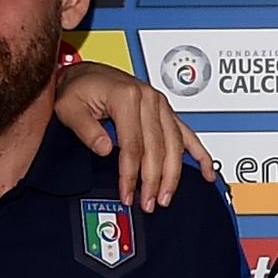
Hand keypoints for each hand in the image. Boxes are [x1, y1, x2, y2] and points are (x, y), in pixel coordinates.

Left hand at [51, 61, 213, 212]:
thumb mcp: (70, 107)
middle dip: (154, 180)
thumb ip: (86, 129)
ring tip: (165, 196)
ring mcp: (160, 104)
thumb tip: (105, 149)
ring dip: (174, 174)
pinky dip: (200, 153)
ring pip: (176, 144)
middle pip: (158, 148)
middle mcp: (148, 98)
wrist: (86, 75)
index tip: (127, 193)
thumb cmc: (78, 89)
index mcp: (127, 96)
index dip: (130, 174)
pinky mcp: (165, 111)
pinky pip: (188, 133)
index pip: (133, 145)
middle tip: (148, 202)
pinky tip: (207, 171)